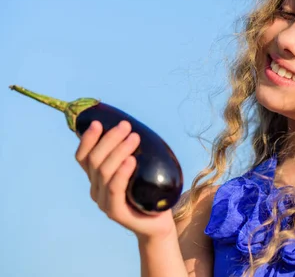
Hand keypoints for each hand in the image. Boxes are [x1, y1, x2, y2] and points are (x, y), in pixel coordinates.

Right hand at [75, 120, 175, 240]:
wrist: (158, 222)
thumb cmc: (150, 191)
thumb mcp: (140, 168)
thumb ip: (132, 151)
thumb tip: (134, 127)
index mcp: (97, 177)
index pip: (84, 157)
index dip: (88, 140)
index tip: (98, 123)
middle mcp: (96, 189)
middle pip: (95, 160)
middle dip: (109, 139)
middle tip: (126, 126)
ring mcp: (104, 201)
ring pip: (104, 172)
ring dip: (118, 151)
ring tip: (134, 138)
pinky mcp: (115, 212)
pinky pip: (115, 189)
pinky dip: (122, 173)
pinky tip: (131, 160)